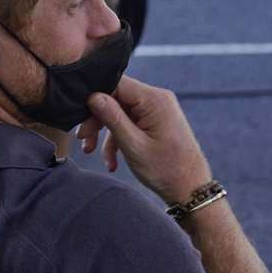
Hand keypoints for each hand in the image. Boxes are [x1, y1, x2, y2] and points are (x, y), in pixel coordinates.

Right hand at [78, 76, 212, 205]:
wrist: (190, 189)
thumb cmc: (166, 170)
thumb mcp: (133, 145)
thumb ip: (113, 118)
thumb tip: (93, 96)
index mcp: (154, 99)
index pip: (116, 83)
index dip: (95, 98)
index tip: (80, 118)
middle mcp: (158, 98)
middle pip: (116, 97)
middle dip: (98, 119)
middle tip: (83, 139)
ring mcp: (158, 109)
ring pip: (121, 112)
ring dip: (106, 133)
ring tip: (92, 153)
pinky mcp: (157, 121)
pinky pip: (131, 122)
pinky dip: (119, 139)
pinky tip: (112, 161)